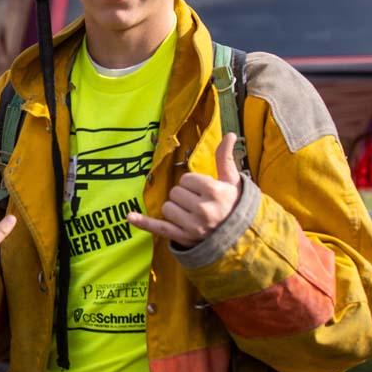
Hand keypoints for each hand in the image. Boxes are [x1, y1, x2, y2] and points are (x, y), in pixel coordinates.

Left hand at [128, 133, 243, 247]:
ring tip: (192, 214)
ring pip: (167, 208)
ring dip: (175, 209)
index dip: (193, 183)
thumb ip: (225, 158)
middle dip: (184, 195)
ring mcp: (193, 225)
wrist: (241, 236)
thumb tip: (229, 134)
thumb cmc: (234, 205)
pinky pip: (159, 228)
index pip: (186, 179)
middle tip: (199, 203)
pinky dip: (144, 223)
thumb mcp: (232, 181)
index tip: (203, 191)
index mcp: (215, 192)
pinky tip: (130, 216)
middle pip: (175, 192)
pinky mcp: (184, 237)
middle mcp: (204, 209)